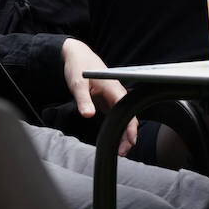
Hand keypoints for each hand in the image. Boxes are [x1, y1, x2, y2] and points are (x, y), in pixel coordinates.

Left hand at [62, 38, 137, 155]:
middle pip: (129, 116)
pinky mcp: (108, 101)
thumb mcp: (78, 83)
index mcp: (113, 88)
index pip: (128, 110)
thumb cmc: (79, 67)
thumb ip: (83, 100)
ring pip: (124, 117)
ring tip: (120, 150)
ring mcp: (113, 97)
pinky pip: (117, 116)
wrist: (77, 56)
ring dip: (124, 133)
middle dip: (128, 135)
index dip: (130, 127)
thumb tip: (88, 115)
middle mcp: (117, 93)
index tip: (130, 141)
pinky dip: (118, 127)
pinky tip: (115, 139)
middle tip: (123, 152)